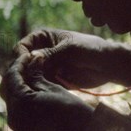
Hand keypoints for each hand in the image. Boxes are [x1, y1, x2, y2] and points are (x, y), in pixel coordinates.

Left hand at [0, 54, 93, 130]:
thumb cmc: (73, 109)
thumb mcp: (54, 88)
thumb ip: (37, 74)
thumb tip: (32, 58)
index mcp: (21, 105)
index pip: (12, 78)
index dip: (20, 63)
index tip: (29, 54)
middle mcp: (14, 119)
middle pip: (9, 91)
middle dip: (18, 75)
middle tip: (30, 63)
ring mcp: (18, 130)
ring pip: (13, 102)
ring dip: (20, 88)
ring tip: (34, 76)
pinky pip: (19, 114)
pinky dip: (24, 101)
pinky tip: (36, 93)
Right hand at [15, 29, 130, 88]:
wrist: (108, 66)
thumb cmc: (91, 50)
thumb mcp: (70, 49)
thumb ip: (50, 54)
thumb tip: (30, 59)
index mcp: (44, 37)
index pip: (23, 46)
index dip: (22, 55)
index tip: (28, 64)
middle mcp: (42, 52)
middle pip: (23, 63)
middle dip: (24, 71)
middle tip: (29, 79)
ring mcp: (47, 67)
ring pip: (30, 76)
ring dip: (31, 82)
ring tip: (37, 87)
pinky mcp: (52, 80)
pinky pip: (40, 86)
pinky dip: (39, 89)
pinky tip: (43, 92)